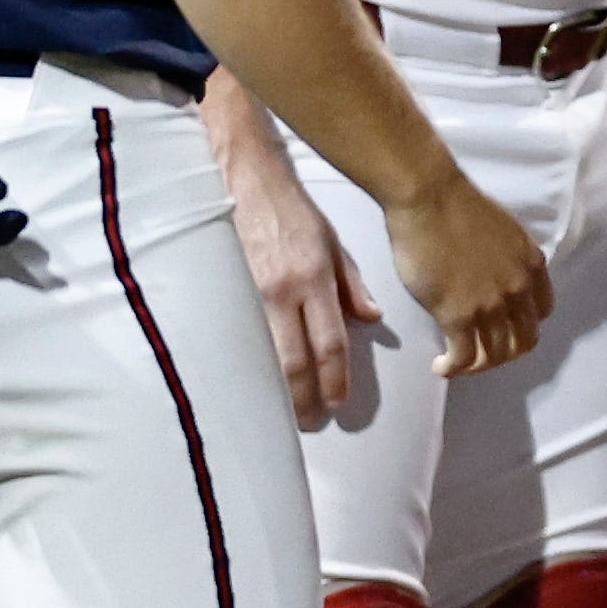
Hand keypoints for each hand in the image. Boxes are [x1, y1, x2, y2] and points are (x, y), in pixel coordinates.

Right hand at [223, 131, 381, 426]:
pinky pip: (251, 337)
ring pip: (271, 353)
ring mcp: (256, 294)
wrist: (252, 186)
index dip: (335, 377)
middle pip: (296, 359)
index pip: (330, 341)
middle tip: (313, 421)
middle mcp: (286, 291)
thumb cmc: (297, 213)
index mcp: (316, 279)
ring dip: (282, 388)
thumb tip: (371, 319)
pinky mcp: (235, 292)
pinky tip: (266, 381)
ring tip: (292, 410)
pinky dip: (262, 363)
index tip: (339, 400)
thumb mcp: (335, 244)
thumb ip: (352, 285)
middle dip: (305, 396)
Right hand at [379, 171, 552, 375]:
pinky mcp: (459, 316)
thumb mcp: (503, 232)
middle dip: (502, 354)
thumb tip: (495, 276)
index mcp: (532, 265)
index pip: (541, 312)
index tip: (502, 328)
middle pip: (523, 341)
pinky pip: (464, 357)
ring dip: (476, 366)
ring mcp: (491, 305)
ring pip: (495, 355)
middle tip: (479, 354)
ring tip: (457, 364)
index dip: (522, 325)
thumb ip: (508, 260)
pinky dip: (454, 369)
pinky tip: (441, 367)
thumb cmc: (456, 205)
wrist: (429, 197)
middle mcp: (518, 289)